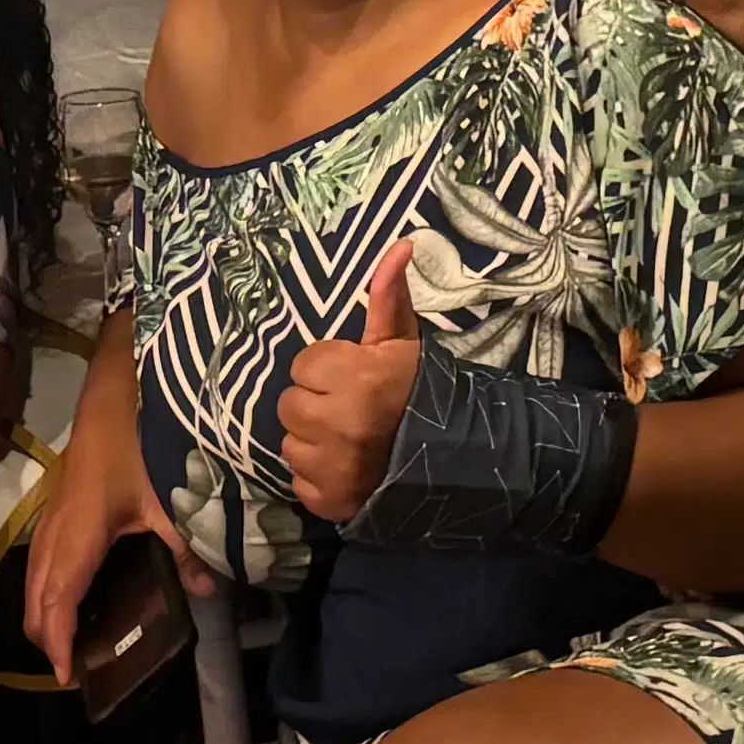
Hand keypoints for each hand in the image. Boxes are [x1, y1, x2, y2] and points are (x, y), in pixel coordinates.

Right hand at [24, 409, 175, 680]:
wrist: (116, 391)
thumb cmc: (140, 440)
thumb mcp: (170, 494)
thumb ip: (187, 544)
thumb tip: (206, 590)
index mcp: (81, 532)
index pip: (59, 598)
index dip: (59, 640)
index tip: (65, 674)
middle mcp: (57, 528)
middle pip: (36, 596)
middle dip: (46, 636)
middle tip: (70, 668)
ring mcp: (52, 515)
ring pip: (34, 578)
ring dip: (43, 613)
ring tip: (66, 643)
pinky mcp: (57, 506)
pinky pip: (42, 560)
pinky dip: (47, 588)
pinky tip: (70, 597)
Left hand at [277, 238, 428, 521]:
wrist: (453, 459)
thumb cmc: (419, 391)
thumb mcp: (403, 341)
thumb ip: (388, 295)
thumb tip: (400, 243)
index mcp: (356, 376)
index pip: (303, 365)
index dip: (327, 369)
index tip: (354, 377)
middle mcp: (339, 421)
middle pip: (290, 405)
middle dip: (315, 404)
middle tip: (349, 409)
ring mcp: (333, 466)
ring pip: (291, 445)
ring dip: (313, 442)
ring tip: (348, 440)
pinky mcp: (330, 500)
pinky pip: (301, 483)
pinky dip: (319, 477)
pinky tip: (346, 468)